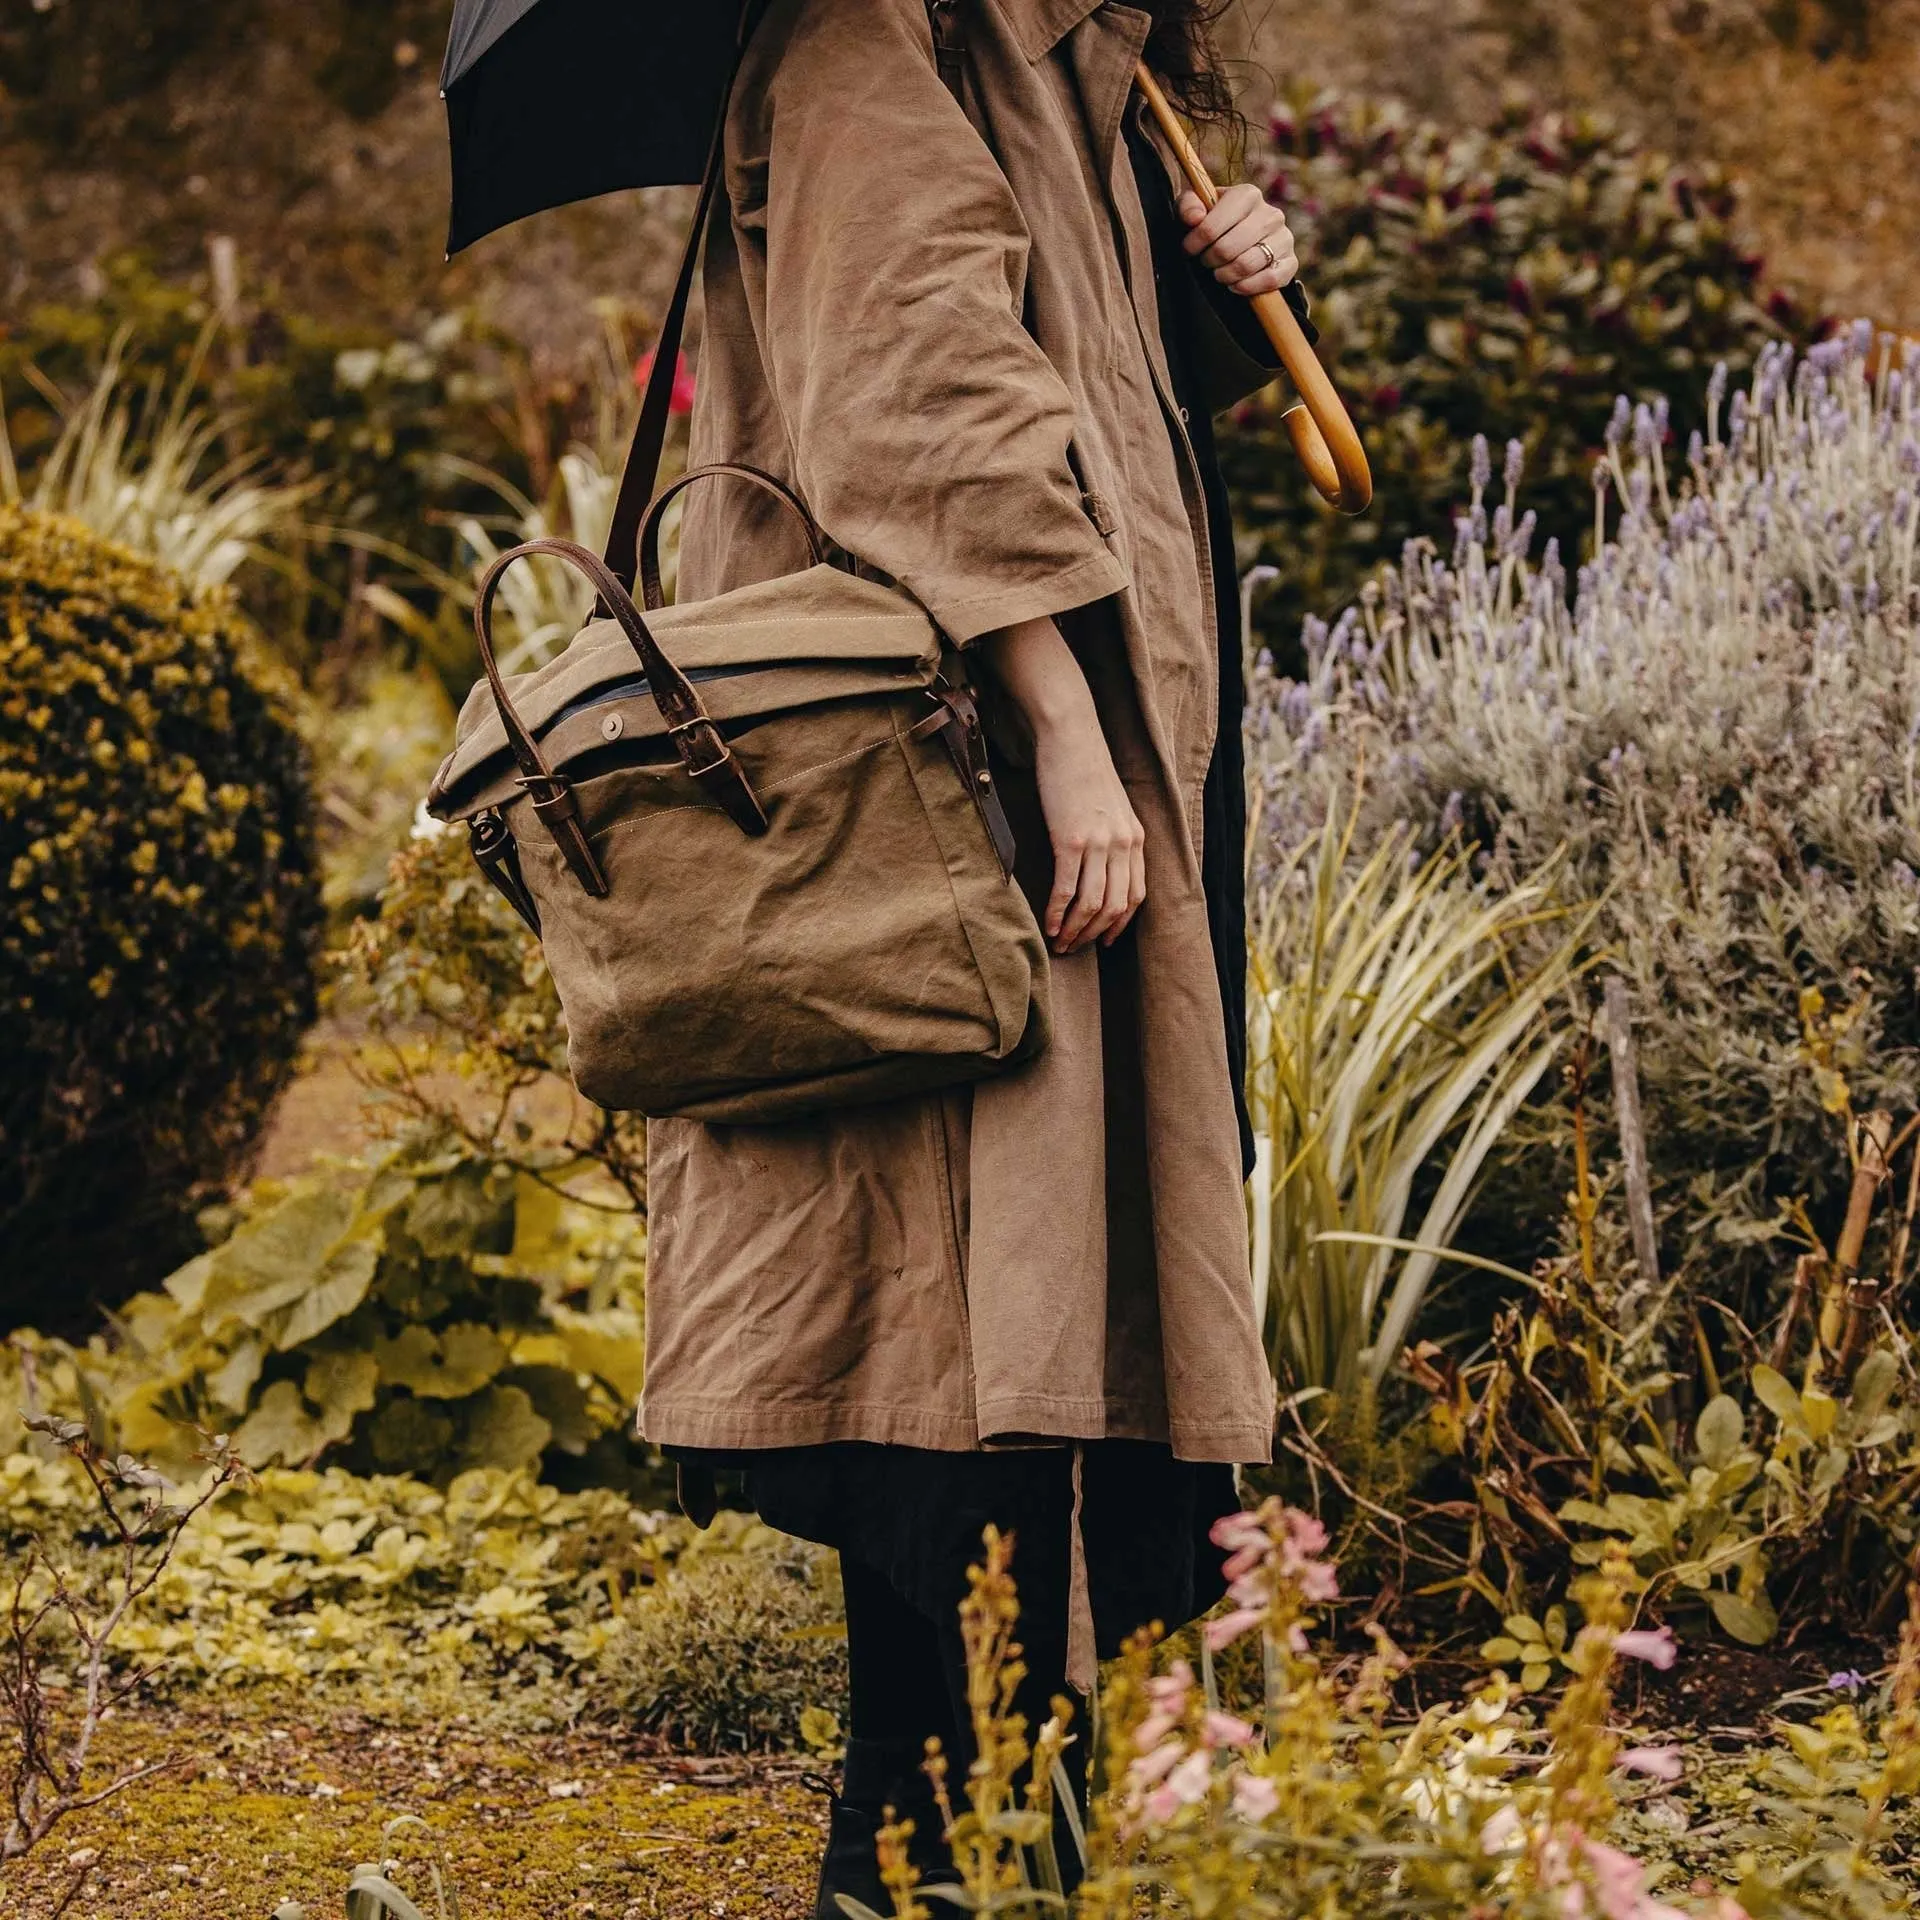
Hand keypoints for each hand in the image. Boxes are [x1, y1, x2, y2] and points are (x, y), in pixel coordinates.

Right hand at [1029, 702, 1146, 954]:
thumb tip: (1098, 868)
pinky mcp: (1072, 839)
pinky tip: (1049, 925)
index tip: (1104, 940)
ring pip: (1092, 904)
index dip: (1120, 924)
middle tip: (1075, 948)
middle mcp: (1124, 845)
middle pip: (1114, 907)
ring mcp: (1100, 843)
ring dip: (1075, 930)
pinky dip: (1058, 913)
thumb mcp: (1112, 806)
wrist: (1071, 737)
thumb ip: (1113, 837)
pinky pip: (1067, 889)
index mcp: (1137, 838)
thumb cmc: (1085, 769)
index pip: (1136, 896)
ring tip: (1060, 944)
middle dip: (1094, 935)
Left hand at [1178, 183, 1297, 297]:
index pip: (1210, 228)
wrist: (1243, 240)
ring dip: (1225, 276)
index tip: (1189, 248)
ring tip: (1220, 272)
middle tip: (1206, 261)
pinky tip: (1236, 284)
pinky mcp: (1291, 262)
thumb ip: (1188, 206)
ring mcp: (1284, 238)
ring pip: (1246, 265)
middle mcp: (1270, 214)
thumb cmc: (1214, 222)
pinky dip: (1246, 287)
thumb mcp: (1196, 209)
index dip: (1193, 244)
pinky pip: (1269, 280)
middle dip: (1209, 261)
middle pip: (1226, 250)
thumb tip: (1195, 218)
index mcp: (1247, 195)